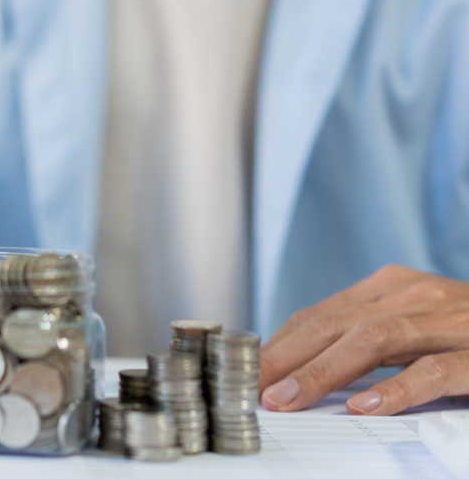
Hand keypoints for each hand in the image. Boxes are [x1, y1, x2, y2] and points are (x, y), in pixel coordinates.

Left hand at [259, 265, 468, 414]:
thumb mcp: (415, 320)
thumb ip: (368, 333)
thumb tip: (304, 365)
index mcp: (391, 288)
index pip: (319, 316)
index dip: (278, 346)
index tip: (247, 373)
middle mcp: (413, 297)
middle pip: (332, 326)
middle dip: (284, 358)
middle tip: (251, 388)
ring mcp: (447, 323)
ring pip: (371, 341)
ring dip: (321, 372)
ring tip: (288, 399)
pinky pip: (431, 370)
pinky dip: (394, 389)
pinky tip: (363, 406)